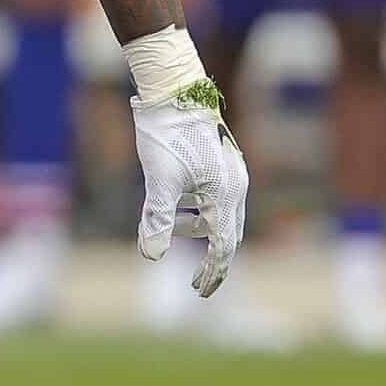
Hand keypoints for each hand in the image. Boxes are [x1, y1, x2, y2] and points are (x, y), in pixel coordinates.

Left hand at [132, 80, 248, 297]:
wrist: (175, 94)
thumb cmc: (165, 136)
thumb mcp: (158, 182)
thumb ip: (158, 220)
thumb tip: (151, 257)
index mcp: (225, 194)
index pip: (223, 246)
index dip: (212, 271)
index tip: (200, 291)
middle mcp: (235, 186)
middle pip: (228, 234)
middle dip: (211, 259)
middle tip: (195, 282)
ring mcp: (231, 174)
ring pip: (219, 216)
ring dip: (196, 229)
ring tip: (168, 227)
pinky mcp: (221, 164)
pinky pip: (215, 199)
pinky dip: (197, 210)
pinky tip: (176, 206)